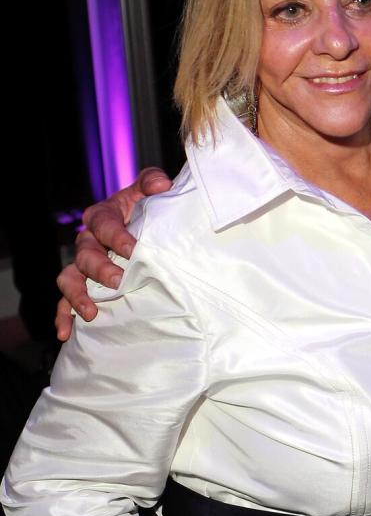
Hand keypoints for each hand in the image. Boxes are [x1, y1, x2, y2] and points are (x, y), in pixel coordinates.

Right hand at [55, 168, 172, 338]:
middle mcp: (88, 240)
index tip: (132, 250)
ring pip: (69, 278)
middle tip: (118, 281)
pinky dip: (63, 316)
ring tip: (90, 313)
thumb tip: (161, 185)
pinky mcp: (84, 285)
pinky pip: (65, 301)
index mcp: (103, 215)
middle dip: (100, 268)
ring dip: (77, 296)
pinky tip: (66, 332)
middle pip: (85, 254)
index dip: (116, 236)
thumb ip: (153, 182)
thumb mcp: (151, 190)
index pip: (104, 224)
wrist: (147, 225)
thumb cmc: (147, 207)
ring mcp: (83, 265)